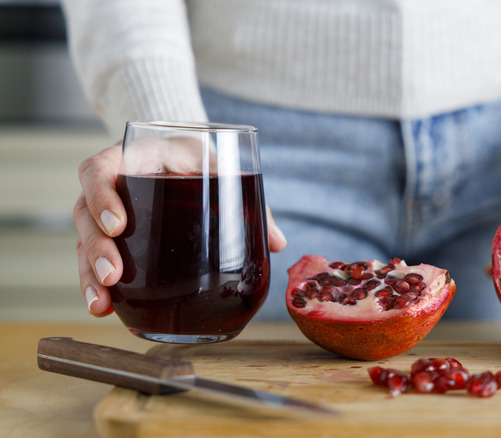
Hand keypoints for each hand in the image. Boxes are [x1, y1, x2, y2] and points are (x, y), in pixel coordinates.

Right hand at [73, 143, 287, 316]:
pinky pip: (92, 258)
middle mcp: (112, 183)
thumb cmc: (201, 161)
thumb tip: (279, 243)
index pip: (99, 170)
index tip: (118, 223)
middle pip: (84, 212)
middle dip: (96, 246)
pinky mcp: (110, 236)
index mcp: (134, 157)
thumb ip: (249, 203)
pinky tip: (102, 306)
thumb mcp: (221, 169)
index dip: (102, 195)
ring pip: (84, 240)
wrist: (188, 157)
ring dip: (90, 272)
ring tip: (103, 299)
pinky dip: (95, 283)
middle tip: (114, 273)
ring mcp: (106, 211)